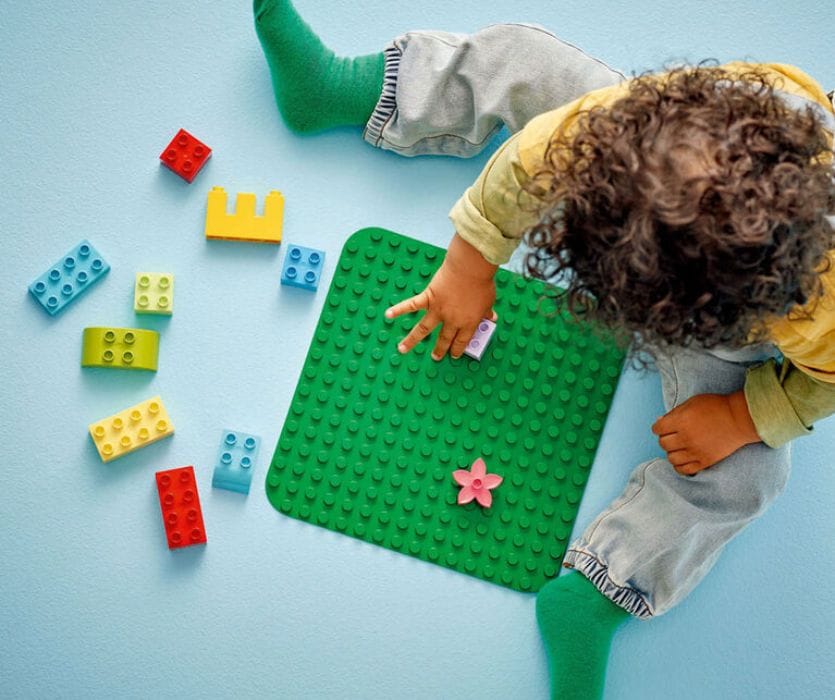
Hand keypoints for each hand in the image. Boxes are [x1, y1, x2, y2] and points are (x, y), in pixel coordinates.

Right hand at [385, 234, 497, 359]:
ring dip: (411, 341)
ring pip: (423, 329)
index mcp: (468, 323)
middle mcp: (451, 320)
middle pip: (444, 339)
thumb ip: (487, 312)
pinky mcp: (429, 297)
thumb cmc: (481, 283)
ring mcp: (438, 310)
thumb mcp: (489, 301)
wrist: (470, 269)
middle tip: (435, 357)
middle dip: (439, 350)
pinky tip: (388, 315)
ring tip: (402, 350)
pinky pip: (412, 305)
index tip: (453, 355)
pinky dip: (399, 310)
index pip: (461, 341)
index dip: (457, 349)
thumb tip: (491, 318)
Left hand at [651, 391, 760, 474]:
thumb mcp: (691, 402)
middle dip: (665, 438)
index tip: (664, 426)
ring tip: (679, 447)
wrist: (739, 419)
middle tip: (673, 435)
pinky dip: (680, 465)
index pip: (657, 429)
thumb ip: (674, 413)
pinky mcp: (705, 461)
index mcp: (681, 421)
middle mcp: (686, 437)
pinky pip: (684, 470)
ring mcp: (695, 451)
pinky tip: (684, 458)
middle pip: (663, 443)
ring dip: (672, 452)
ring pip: (671, 458)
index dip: (659, 427)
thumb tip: (660, 423)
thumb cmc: (716, 407)